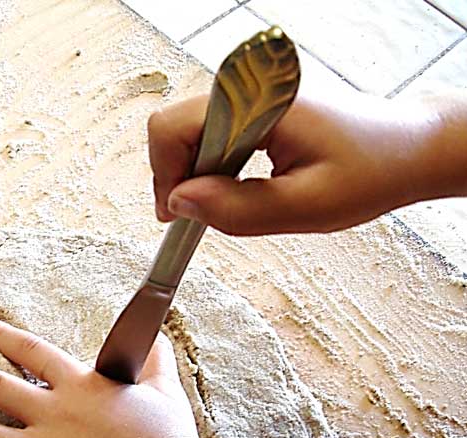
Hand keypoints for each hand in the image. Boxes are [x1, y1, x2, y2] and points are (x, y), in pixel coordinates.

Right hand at [148, 91, 443, 234]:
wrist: (406, 151)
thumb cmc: (371, 172)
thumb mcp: (304, 207)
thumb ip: (236, 209)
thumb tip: (179, 203)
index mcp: (260, 103)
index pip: (174, 127)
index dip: (166, 175)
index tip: (176, 215)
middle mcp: (250, 88)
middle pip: (174, 127)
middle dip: (178, 177)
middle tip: (201, 215)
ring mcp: (250, 93)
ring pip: (188, 131)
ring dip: (196, 173)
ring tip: (225, 202)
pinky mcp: (253, 104)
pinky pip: (209, 131)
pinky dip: (211, 164)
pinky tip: (233, 185)